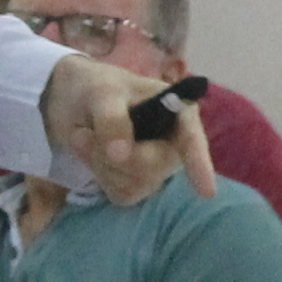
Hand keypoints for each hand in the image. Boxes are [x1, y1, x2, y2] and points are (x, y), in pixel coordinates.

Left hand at [40, 53, 219, 206]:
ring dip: (99, 163)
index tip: (207, 192)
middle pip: (152, 167)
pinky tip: (91, 154)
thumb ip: (113, 119)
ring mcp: (157, 167)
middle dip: (113, 154)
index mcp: (179, 113)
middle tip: (84, 132)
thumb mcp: (103, 93)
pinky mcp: (137, 183)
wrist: (74, 101)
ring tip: (84, 136)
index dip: (200, 164)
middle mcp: (175, 144)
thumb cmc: (99, 88)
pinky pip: (122, 193)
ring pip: (134, 184)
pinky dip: (98, 174)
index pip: (191, 140)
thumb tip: (120, 153)